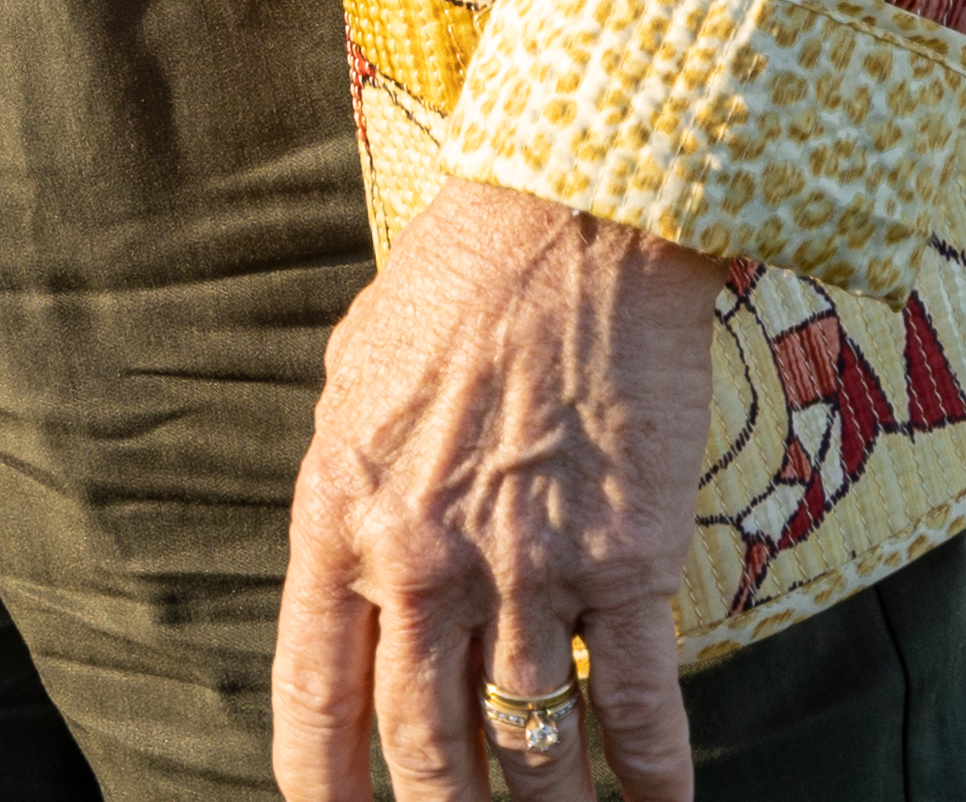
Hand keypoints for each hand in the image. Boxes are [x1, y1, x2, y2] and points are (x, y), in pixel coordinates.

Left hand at [272, 181, 727, 801]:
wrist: (574, 220)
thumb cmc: (457, 285)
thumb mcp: (352, 380)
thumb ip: (351, 488)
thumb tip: (354, 563)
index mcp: (339, 516)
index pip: (314, 698)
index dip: (324, 788)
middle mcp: (423, 562)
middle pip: (425, 747)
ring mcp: (526, 569)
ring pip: (530, 746)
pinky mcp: (627, 563)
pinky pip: (635, 708)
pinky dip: (650, 779)